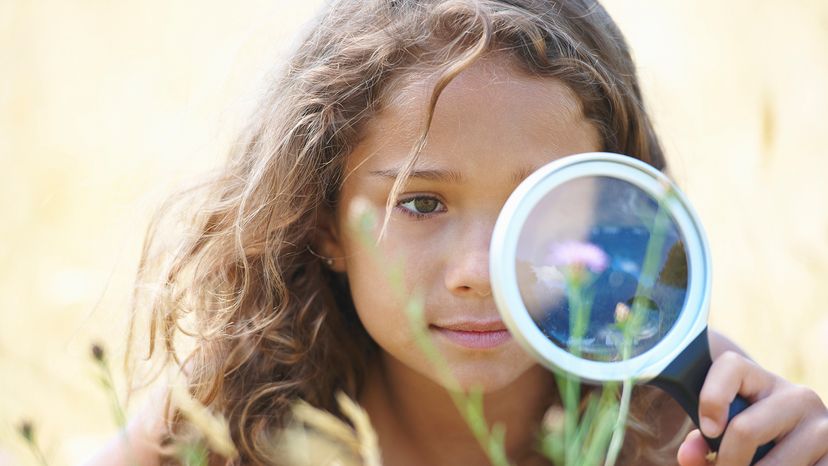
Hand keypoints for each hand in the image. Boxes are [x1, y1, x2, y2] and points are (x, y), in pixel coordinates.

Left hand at [676, 351, 827, 465]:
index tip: (707, 429)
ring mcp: (822, 425)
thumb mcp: (724, 432)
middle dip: (726, 461)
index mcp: (761, 379)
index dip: (711, 398)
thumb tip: (690, 453)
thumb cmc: (747, 438)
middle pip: (745, 430)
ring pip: (773, 465)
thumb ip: (700, 442)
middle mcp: (797, 396)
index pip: (730, 368)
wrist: (792, 440)